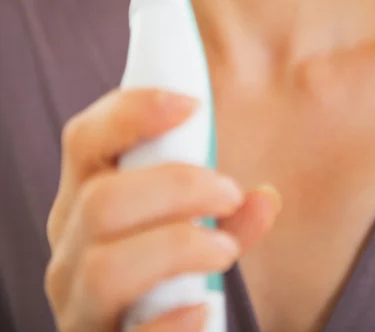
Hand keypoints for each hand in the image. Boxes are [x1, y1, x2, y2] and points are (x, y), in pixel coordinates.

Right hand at [45, 89, 280, 331]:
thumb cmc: (163, 272)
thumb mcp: (182, 227)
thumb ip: (221, 212)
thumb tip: (264, 198)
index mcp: (83, 200)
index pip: (84, 139)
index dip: (132, 112)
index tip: (191, 105)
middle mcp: (69, 250)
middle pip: (100, 201)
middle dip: (176, 186)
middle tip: (228, 192)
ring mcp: (77, 306)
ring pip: (106, 268)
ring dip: (178, 247)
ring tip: (225, 249)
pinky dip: (172, 324)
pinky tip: (202, 310)